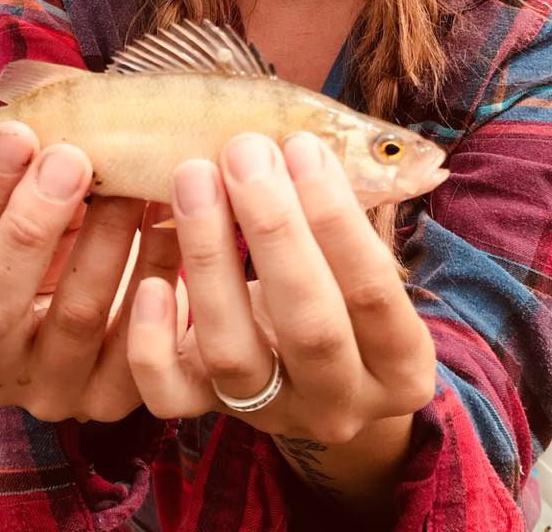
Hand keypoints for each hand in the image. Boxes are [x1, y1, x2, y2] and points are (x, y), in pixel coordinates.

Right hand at [0, 120, 182, 421]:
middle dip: (31, 223)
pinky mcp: (110, 398)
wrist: (105, 312)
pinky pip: (137, 343)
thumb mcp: (20, 217)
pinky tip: (170, 226)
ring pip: (74, 316)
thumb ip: (16, 179)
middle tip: (70, 159)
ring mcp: (50, 387)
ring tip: (130, 183)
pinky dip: (156, 275)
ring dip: (105, 239)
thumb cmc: (53, 255)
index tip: (15, 135)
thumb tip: (29, 116)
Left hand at [125, 131, 435, 446]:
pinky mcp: (205, 410)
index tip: (302, 146)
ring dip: (210, 256)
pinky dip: (153, 341)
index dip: (338, 218)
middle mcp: (340, 404)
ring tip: (192, 177)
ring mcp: (271, 414)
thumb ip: (342, 215)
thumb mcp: (355, 263)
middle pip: (309, 327)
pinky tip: (151, 280)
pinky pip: (169, 395)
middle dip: (275, 229)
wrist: (308, 372)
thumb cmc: (336, 289)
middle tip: (244, 152)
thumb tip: (309, 137)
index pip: (374, 294)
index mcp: (399, 366)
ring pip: (233, 353)